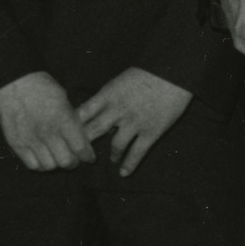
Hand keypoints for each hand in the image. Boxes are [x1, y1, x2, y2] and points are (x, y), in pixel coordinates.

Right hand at [0, 71, 93, 170]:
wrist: (13, 82)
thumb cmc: (42, 86)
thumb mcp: (64, 99)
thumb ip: (72, 120)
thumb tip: (80, 137)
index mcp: (63, 120)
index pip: (80, 148)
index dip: (87, 156)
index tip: (89, 157)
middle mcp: (48, 133)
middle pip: (66, 162)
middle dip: (73, 162)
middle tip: (73, 159)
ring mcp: (30, 139)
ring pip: (49, 166)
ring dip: (56, 164)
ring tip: (57, 158)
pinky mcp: (16, 143)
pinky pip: (32, 164)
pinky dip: (40, 165)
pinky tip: (43, 158)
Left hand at [76, 68, 192, 175]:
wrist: (174, 72)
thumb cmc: (148, 72)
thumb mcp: (120, 80)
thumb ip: (108, 97)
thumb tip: (98, 111)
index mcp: (107, 95)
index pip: (82, 113)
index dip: (73, 126)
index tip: (69, 135)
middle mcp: (117, 111)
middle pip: (93, 132)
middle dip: (85, 145)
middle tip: (81, 155)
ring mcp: (134, 123)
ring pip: (115, 145)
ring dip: (112, 154)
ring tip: (112, 158)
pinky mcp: (151, 132)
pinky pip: (137, 152)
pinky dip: (130, 164)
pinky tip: (124, 173)